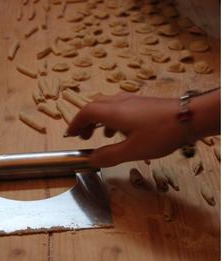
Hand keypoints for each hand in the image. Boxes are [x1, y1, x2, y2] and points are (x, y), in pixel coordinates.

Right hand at [67, 93, 187, 166]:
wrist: (189, 117)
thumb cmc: (160, 134)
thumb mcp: (132, 150)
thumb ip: (109, 155)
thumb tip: (90, 160)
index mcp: (112, 112)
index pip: (86, 113)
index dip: (75, 123)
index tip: (69, 134)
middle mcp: (119, 102)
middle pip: (94, 106)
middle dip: (85, 121)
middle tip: (82, 136)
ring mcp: (131, 100)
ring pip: (107, 105)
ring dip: (99, 119)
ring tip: (100, 135)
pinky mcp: (142, 102)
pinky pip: (119, 107)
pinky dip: (112, 117)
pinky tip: (121, 130)